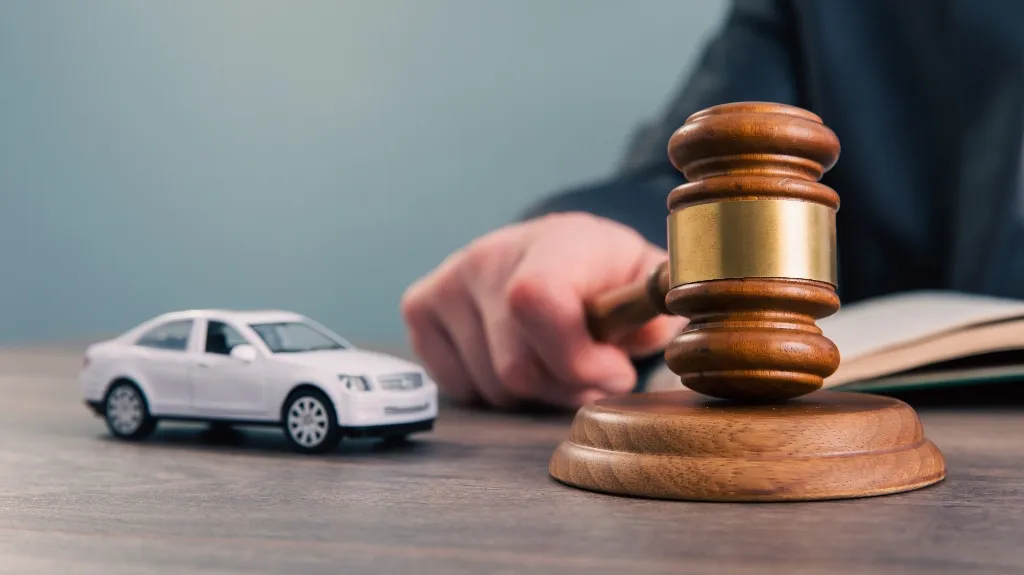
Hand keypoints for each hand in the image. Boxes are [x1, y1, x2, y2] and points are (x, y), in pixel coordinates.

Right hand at [400, 212, 685, 409]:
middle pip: (515, 366)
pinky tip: (513, 357)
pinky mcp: (420, 307)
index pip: (535, 301)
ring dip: (532, 393)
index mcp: (554, 242)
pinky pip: (457, 386)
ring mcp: (449, 280)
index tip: (614, 373)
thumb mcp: (645, 285)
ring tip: (554, 362)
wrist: (556, 250)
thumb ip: (652, 310)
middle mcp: (490, 255)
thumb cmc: (605, 275)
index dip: (575, 357)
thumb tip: (641, 336)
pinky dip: (490, 389)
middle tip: (593, 376)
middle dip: (565, 388)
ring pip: (491, 385)